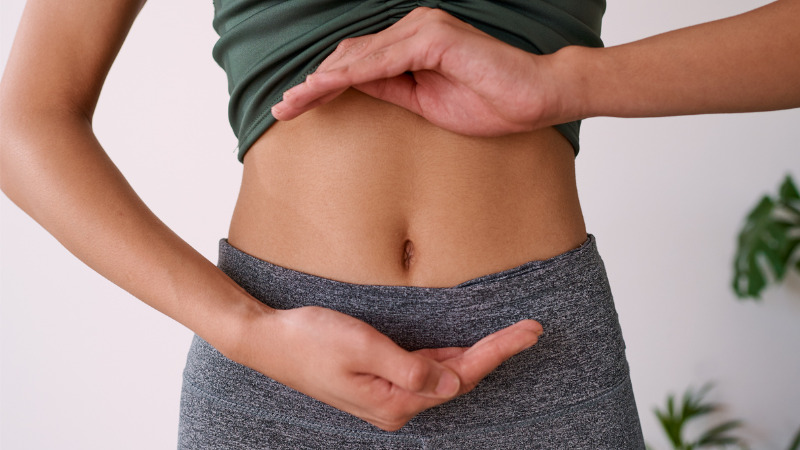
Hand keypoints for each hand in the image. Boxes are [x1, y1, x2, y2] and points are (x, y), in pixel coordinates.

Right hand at [235, 305, 541, 430]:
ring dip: (475, 356)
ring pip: (443, 376)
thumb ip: (410, 367)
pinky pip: (424, 371)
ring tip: (509, 337)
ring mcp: (387, 395)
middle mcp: (395, 405)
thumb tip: (453, 382)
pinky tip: (464, 349)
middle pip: (458, 379)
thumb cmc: (310, 340)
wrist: (268, 340)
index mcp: (394, 402)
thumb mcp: (362, 347)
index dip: (497, 352)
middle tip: (529, 329)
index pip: (460, 377)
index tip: (527, 332)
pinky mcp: (378, 380)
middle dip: (495, 353)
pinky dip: (448, 358)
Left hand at [271, 7, 570, 136]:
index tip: (297, 108)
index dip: (325, 85)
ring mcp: (424, 29)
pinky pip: (384, 60)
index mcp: (413, 43)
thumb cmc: (489, 102)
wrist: (535, 99)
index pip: (359, 62)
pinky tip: (325, 90)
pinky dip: (352, 75)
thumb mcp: (425, 102)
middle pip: (350, 55)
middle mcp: (414, 28)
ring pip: (359, 56)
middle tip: (283, 108)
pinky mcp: (434, 38)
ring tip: (293, 103)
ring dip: (323, 81)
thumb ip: (391, 89)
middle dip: (314, 83)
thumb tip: (353, 88)